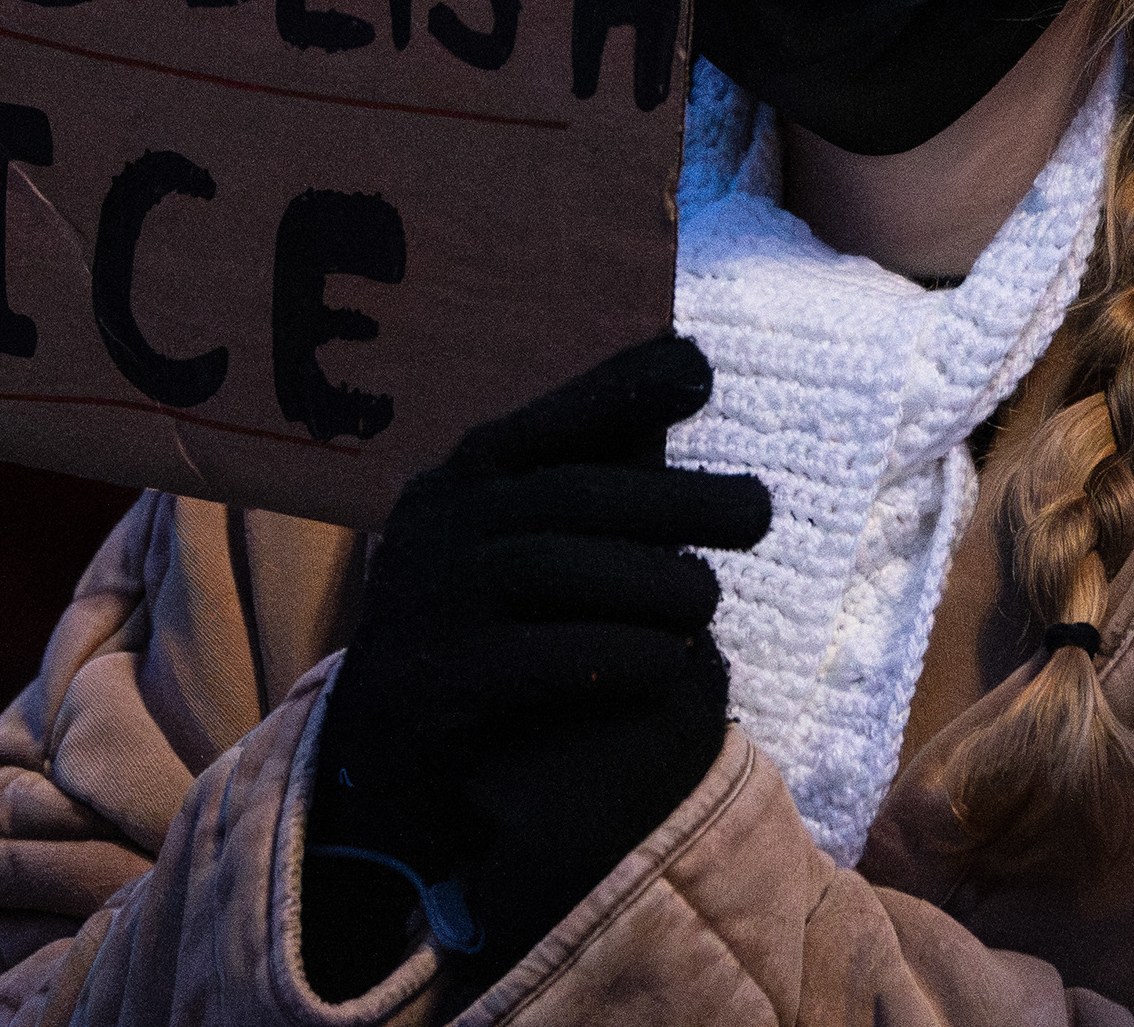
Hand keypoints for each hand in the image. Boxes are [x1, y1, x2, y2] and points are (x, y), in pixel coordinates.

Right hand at [303, 333, 770, 996]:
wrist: (375, 764)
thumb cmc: (477, 630)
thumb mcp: (515, 541)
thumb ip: (588, 476)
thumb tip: (686, 370)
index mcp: (460, 482)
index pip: (546, 422)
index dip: (621, 391)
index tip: (698, 374)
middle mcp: (436, 529)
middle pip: (569, 495)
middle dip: (675, 498)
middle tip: (758, 511)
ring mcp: (430, 605)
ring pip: (555, 567)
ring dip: (652, 581)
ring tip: (708, 599)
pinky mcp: (440, 683)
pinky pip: (544, 659)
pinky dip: (621, 655)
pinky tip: (670, 662)